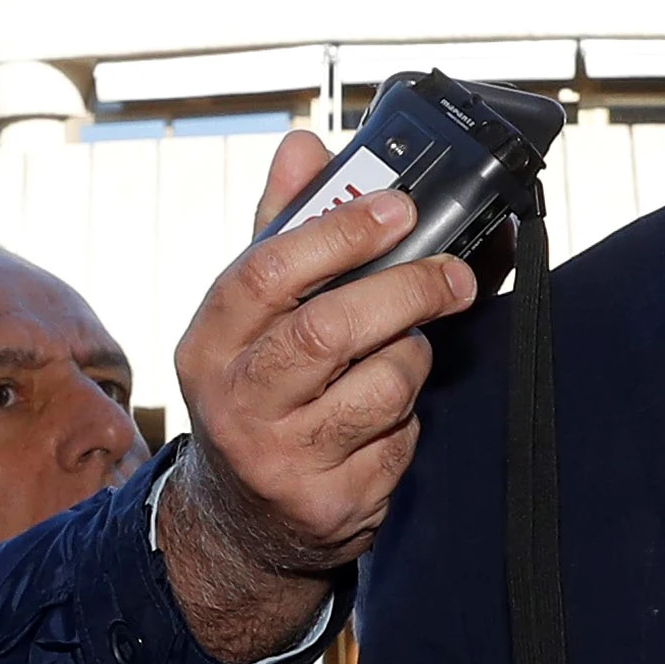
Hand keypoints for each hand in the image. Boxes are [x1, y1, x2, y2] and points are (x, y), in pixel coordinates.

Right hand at [163, 130, 483, 663]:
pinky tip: (384, 422)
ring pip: (382, 387)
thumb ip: (281, 229)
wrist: (239, 521)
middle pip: (333, 329)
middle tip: (455, 276)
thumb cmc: (257, 390)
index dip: (342, 232)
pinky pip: (400, 443)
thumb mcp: (249, 317)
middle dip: (409, 290)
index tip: (400, 209)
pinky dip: (408, 422)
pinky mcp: (328, 505)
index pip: (269, 269)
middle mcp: (235, 400)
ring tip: (400, 356)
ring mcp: (279, 459)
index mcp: (209, 340)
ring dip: (411, 360)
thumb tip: (303, 143)